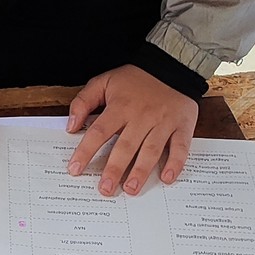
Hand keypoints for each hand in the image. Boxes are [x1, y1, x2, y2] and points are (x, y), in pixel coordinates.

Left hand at [66, 65, 198, 196]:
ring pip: (151, 150)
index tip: (75, 169)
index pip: (99, 132)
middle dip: (114, 169)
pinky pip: (180, 147)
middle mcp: (142, 116)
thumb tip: (71, 125)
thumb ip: (84, 101)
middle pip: (126, 146)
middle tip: (105, 189)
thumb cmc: (135, 78)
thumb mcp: (104, 81)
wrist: (171, 65)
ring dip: (141, 171)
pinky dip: (175, 163)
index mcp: (121, 106)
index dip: (86, 151)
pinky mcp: (183, 126)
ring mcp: (164, 122)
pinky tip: (167, 178)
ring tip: (131, 189)